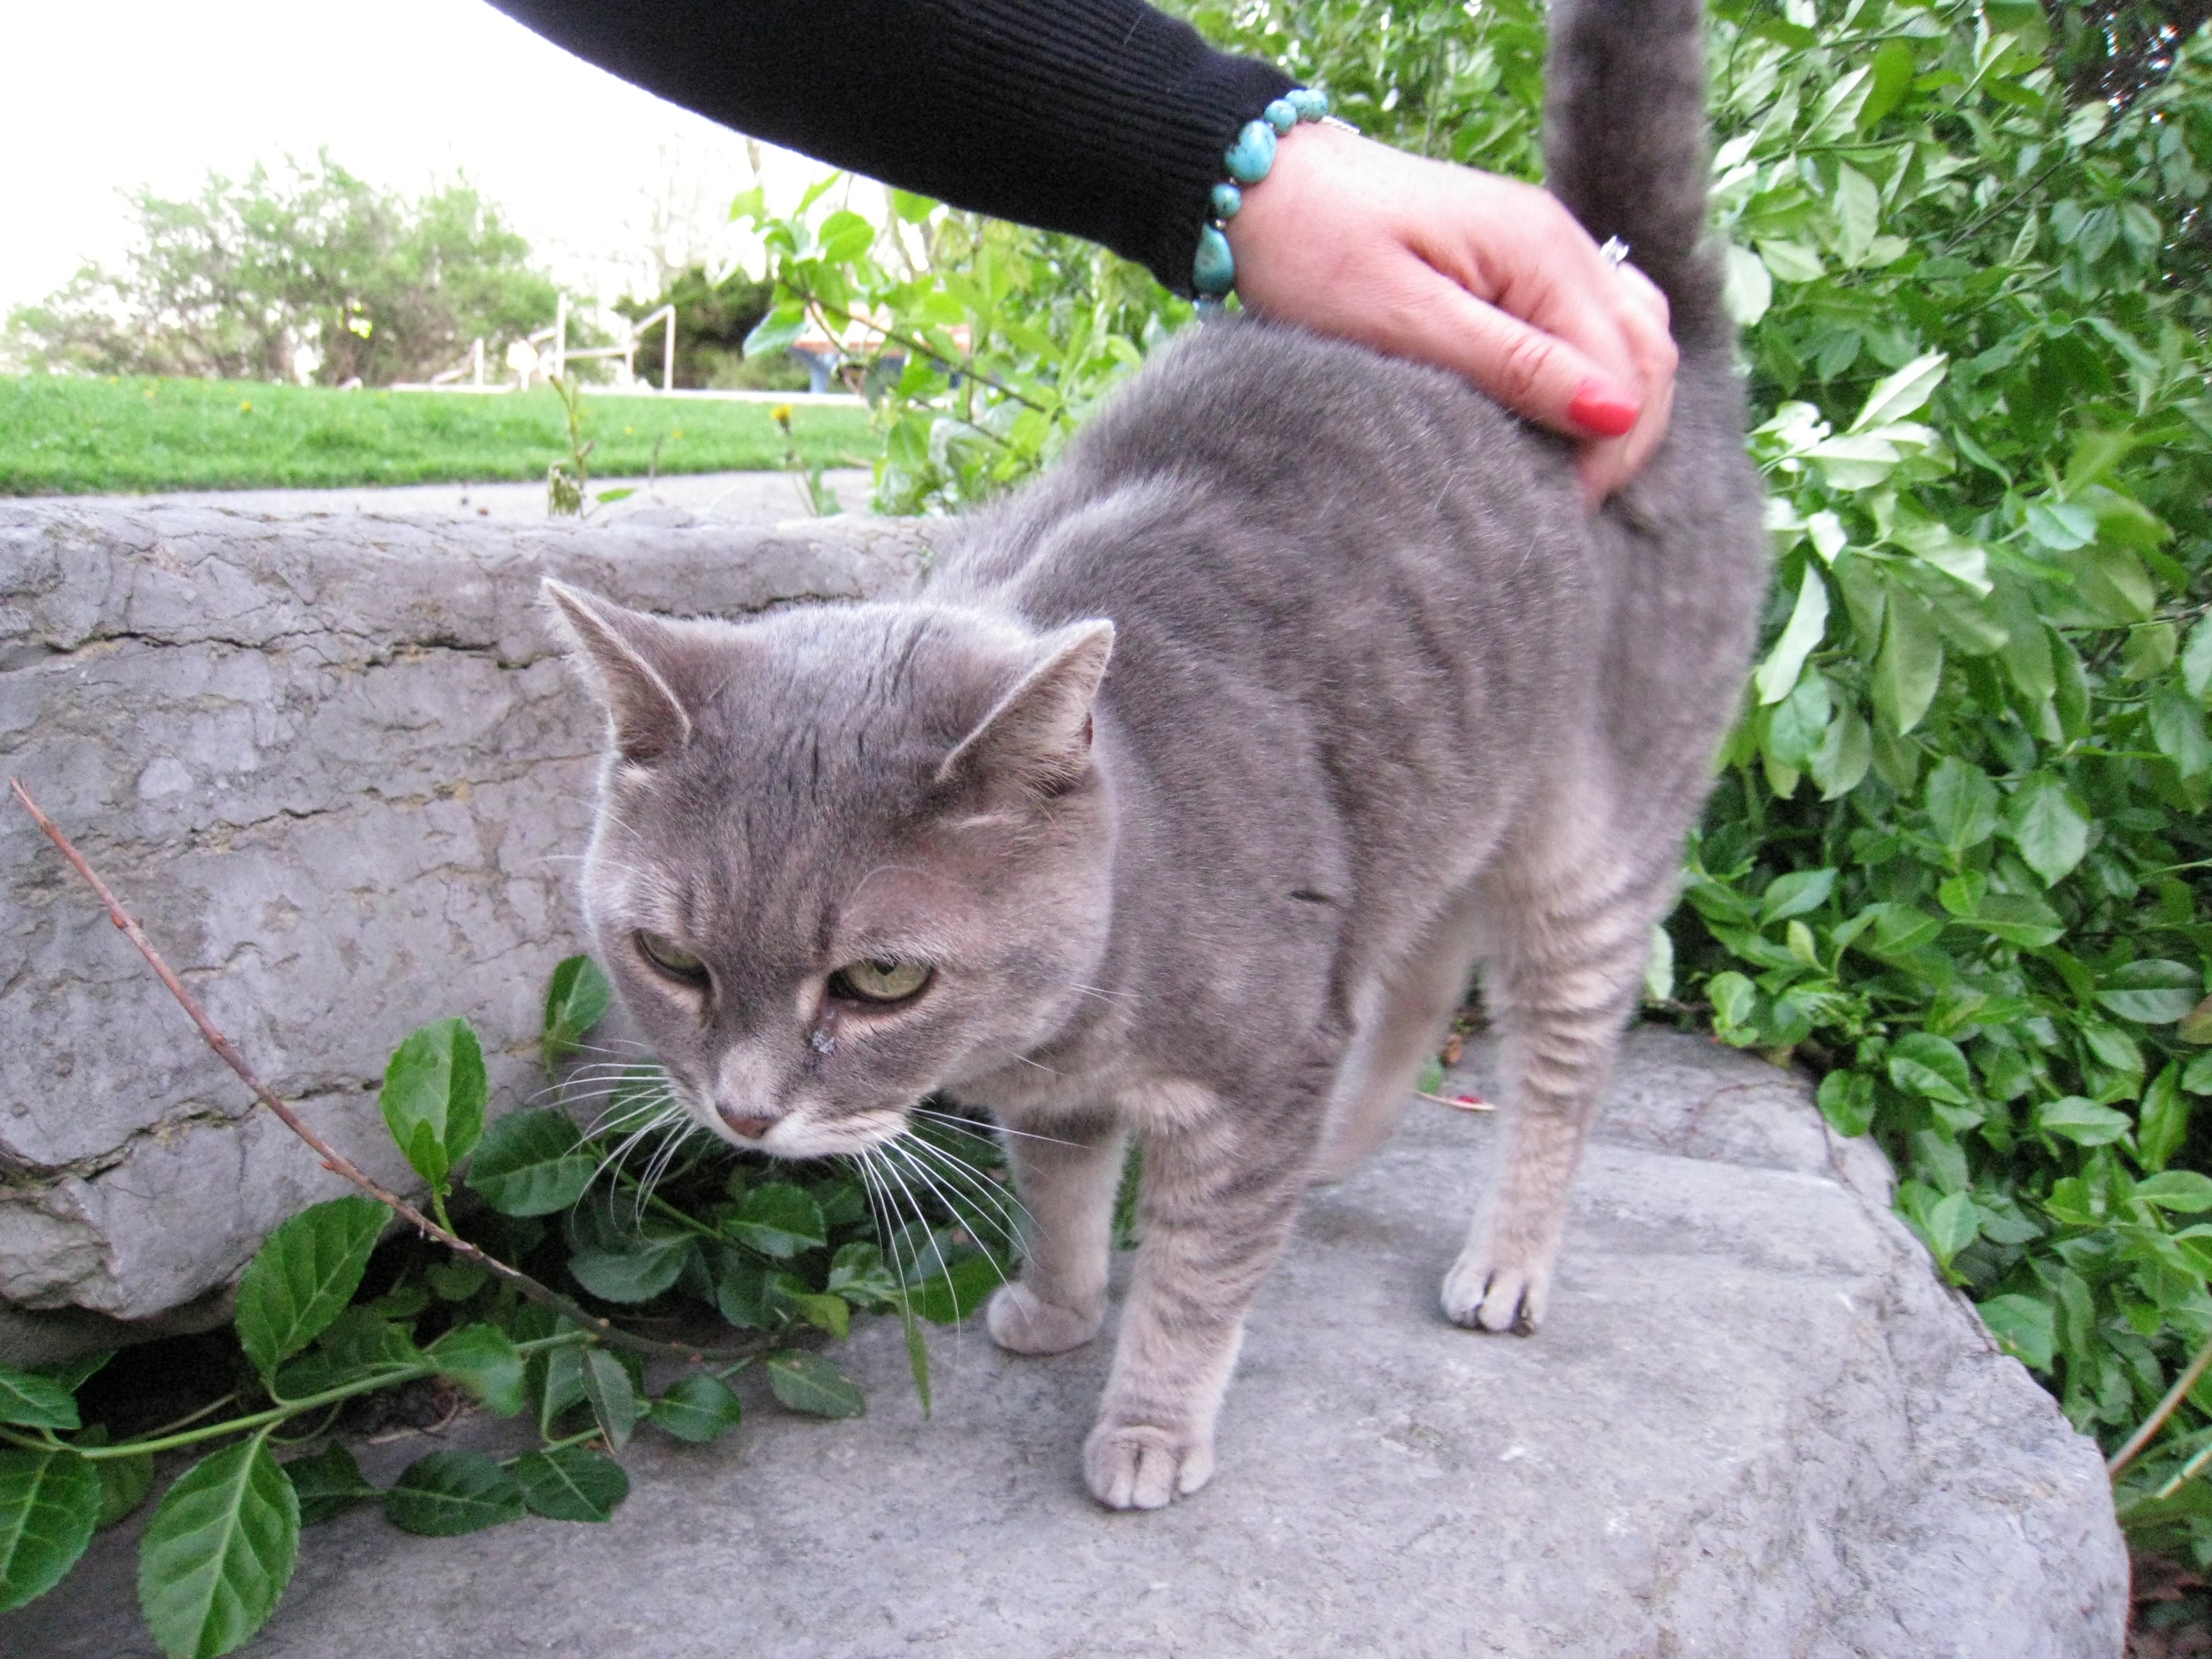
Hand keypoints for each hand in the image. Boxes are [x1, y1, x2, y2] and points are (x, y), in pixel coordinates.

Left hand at [1222, 121, 1676, 505]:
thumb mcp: (1404, 321)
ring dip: (1617, 407)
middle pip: (1647, 353)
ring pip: (1633, 337)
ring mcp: (1547, 247)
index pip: (1626, 370)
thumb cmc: (1315, 251)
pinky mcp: (1521, 261)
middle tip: (1563, 504)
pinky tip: (1560, 416)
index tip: (1555, 509)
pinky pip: (1595, 321)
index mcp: (1541, 252)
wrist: (1264, 186)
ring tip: (1564, 469)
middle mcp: (1562, 241)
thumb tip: (1614, 413)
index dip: (1604, 452)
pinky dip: (1595, 373)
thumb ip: (1513, 366)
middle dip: (1621, 438)